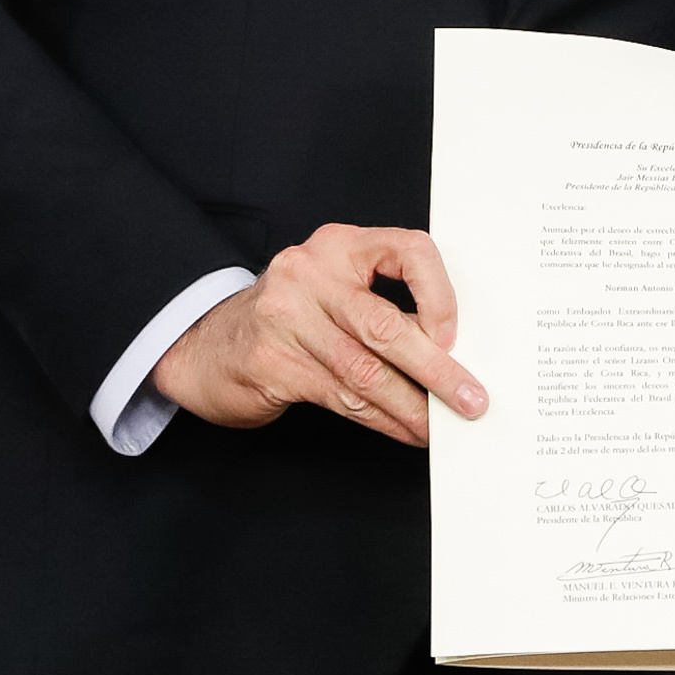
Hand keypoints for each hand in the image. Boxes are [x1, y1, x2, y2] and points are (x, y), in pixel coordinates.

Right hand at [150, 223, 485, 445]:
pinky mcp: (271, 363)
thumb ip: (380, 303)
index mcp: (338, 245)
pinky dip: (381, 419)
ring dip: (411, 407)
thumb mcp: (331, 290)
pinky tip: (403, 430)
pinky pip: (342, 397)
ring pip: (366, 371)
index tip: (455, 336)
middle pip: (387, 325)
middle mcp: (310, 273)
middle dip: (437, 370)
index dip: (440, 295)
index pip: (409, 250)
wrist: (203, 345)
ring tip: (438, 426)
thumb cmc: (285, 318)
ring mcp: (285, 318)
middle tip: (470, 399)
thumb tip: (450, 351)